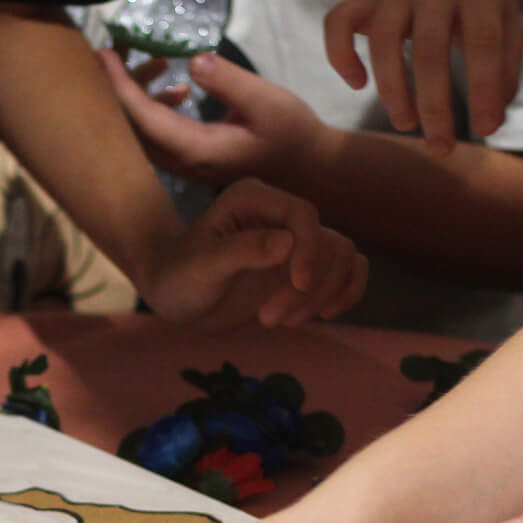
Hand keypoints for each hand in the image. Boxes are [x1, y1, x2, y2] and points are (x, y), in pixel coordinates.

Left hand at [98, 49, 319, 187]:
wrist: (308, 171)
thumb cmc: (292, 134)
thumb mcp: (268, 101)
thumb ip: (230, 81)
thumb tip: (193, 60)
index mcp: (195, 149)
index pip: (143, 117)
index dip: (119, 85)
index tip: (102, 55)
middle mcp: (182, 162)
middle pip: (132, 127)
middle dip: (117, 88)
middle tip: (109, 52)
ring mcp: (185, 165)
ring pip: (143, 132)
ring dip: (139, 96)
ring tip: (152, 62)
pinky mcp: (192, 161)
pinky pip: (158, 136)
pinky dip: (156, 109)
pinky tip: (181, 90)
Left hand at [137, 177, 367, 330]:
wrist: (174, 295)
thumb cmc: (178, 275)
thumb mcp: (202, 265)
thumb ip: (242, 250)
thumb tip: (288, 243)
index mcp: (255, 199)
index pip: (304, 215)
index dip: (309, 250)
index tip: (297, 285)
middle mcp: (281, 214)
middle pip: (328, 241)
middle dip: (310, 287)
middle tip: (268, 319)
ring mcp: (296, 240)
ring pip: (341, 258)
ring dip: (323, 296)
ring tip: (281, 322)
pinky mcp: (304, 266)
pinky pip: (348, 270)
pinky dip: (346, 292)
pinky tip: (323, 315)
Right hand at [323, 0, 522, 155]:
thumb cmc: (486, 4)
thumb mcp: (510, 28)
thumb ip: (505, 72)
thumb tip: (490, 123)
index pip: (481, 42)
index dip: (482, 89)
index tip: (485, 130)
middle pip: (428, 49)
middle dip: (434, 104)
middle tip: (440, 146)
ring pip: (382, 40)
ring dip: (392, 89)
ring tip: (407, 123)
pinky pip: (338, 22)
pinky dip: (340, 55)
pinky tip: (358, 84)